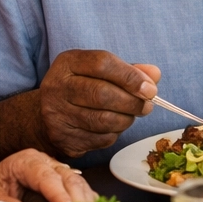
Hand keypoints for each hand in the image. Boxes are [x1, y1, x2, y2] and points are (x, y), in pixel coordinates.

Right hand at [37, 50, 160, 157]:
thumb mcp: (101, 72)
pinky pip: (99, 139)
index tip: (150, 88)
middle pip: (102, 94)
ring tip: (131, 115)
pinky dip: (114, 134)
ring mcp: (56, 114)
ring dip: (126, 120)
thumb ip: (129, 71)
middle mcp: (57, 86)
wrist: (48, 116)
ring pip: (103, 120)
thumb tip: (154, 74)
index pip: (102, 63)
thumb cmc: (83, 89)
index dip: (131, 76)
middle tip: (147, 106)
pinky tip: (113, 127)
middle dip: (132, 102)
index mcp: (68, 62)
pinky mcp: (62, 138)